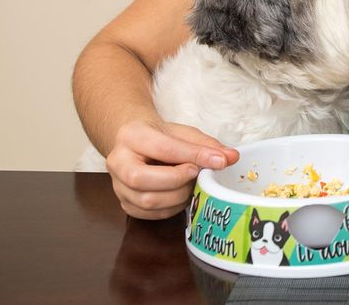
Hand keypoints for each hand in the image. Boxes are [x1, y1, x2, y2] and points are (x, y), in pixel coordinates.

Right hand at [105, 120, 239, 219]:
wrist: (138, 145)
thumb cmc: (162, 137)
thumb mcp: (184, 134)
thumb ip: (207, 145)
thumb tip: (231, 157)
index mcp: (131, 135)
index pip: (163, 148)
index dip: (193, 156)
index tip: (218, 161)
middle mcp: (117, 161)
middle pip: (142, 179)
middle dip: (177, 180)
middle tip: (197, 174)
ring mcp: (118, 186)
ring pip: (146, 200)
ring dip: (178, 196)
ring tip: (192, 185)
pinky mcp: (124, 204)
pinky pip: (149, 214)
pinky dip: (172, 208)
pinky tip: (182, 195)